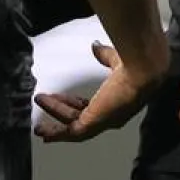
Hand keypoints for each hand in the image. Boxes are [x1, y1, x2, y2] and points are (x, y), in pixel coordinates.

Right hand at [34, 42, 160, 142]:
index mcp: (115, 101)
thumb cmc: (134, 65)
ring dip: (54, 115)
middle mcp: (109, 115)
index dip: (73, 103)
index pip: (90, 105)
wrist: (142, 72)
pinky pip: (70, 131)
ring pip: (71, 123)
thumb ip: (104, 55)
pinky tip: (41, 130)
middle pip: (78, 115)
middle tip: (43, 99)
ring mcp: (101, 121)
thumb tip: (95, 46)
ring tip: (38, 109)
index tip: (61, 98)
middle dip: (59, 108)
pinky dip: (55, 132)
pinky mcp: (93, 124)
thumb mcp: (114, 59)